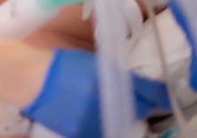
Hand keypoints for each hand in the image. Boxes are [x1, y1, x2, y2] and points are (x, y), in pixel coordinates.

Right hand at [20, 49, 167, 137]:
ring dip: (125, 119)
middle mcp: (110, 99)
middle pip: (142, 110)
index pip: (151, 91)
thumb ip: (119, 77)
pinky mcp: (83, 134)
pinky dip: (107, 127)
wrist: (32, 80)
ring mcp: (97, 119)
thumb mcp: (96, 65)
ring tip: (112, 110)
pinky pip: (106, 132)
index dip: (160, 95)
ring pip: (125, 124)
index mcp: (114, 78)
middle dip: (143, 107)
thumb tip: (143, 90)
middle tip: (138, 104)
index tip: (163, 97)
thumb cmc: (63, 66)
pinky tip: (98, 119)